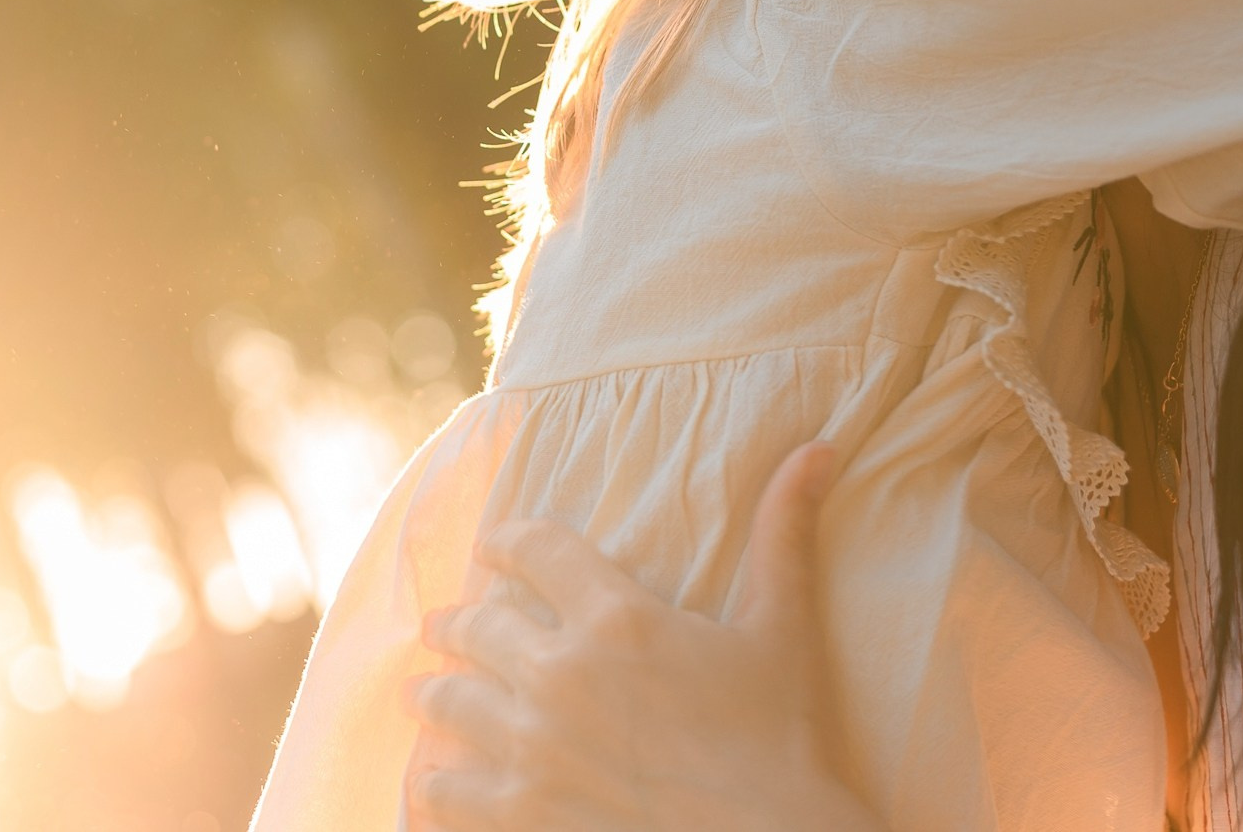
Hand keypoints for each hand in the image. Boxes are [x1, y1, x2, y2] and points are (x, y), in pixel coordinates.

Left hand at [401, 442, 884, 831]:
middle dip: (456, 624)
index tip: (493, 546)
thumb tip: (818, 447)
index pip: (534, 549)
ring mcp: (531, 749)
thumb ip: (784, 534)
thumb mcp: (783, 630)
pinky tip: (431, 781)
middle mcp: (560, 674)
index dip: (508, 541)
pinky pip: (442, 793)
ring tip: (424, 695)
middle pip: (476, 626)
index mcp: (617, 617)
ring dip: (433, 695)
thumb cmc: (782, 742)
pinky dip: (433, 784)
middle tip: (442, 627)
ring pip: (447, 704)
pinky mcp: (517, 816)